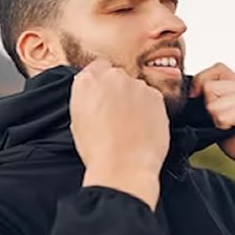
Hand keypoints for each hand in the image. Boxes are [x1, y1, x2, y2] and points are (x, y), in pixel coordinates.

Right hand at [70, 59, 169, 209]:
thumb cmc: (99, 151)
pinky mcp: (156, 96)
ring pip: (137, 88)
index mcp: (87, 81)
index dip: (102, 85)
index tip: (105, 97)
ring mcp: (137, 85)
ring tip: (132, 127)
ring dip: (136, 101)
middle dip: (120, 92)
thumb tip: (96, 99)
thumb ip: (87, 100)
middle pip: (118, 77)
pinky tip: (144, 129)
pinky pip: (153, 99)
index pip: (97, 68)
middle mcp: (112, 77)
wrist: (123, 167)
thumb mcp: (78, 122)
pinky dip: (151, 110)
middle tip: (119, 115)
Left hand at [190, 62, 234, 195]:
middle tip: (226, 124)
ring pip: (212, 101)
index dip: (202, 83)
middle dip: (209, 108)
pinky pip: (221, 114)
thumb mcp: (226, 119)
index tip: (198, 100)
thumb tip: (190, 96)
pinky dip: (223, 127)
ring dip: (217, 120)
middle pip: (209, 85)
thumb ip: (213, 104)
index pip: (215, 69)